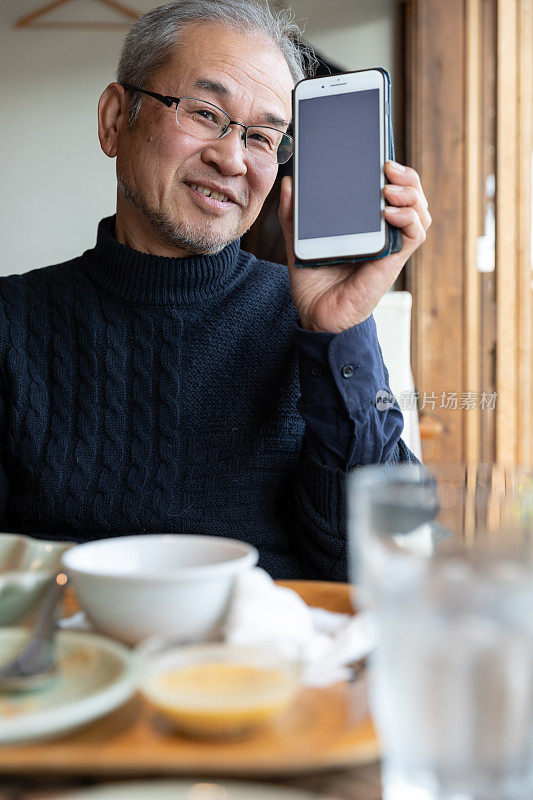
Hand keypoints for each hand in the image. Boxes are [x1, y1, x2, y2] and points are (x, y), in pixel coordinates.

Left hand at [278, 161, 430, 332]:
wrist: (316, 314)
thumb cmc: (313, 279)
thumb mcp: (298, 241)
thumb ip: (293, 214)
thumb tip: (288, 183)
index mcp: (365, 221)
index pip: (389, 187)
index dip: (392, 169)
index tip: (379, 154)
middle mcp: (383, 230)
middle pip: (411, 193)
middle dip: (406, 175)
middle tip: (387, 165)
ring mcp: (390, 244)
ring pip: (420, 210)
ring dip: (412, 193)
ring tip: (389, 187)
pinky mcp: (393, 260)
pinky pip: (415, 234)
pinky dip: (409, 219)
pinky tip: (389, 212)